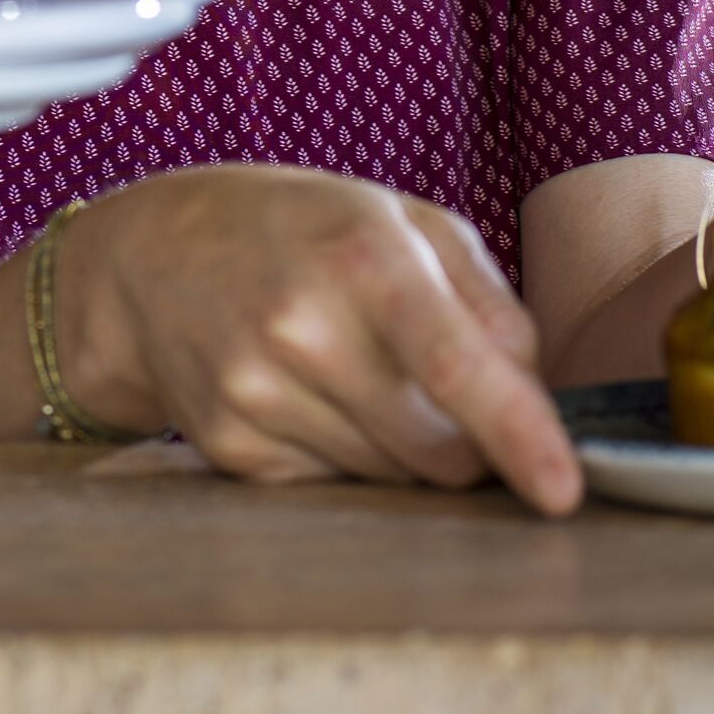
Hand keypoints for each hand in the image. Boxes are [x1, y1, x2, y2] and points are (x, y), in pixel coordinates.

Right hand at [59, 165, 581, 513]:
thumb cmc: (298, 231)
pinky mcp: (231, 449)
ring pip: (391, 480)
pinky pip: (334, 489)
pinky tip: (310, 400)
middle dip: (468, 443)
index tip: (564, 491)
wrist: (148, 259)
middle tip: (442, 395)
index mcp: (362, 257)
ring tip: (358, 378)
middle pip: (439, 449)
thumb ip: (486, 299)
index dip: (519, 435)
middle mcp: (302, 328)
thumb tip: (533, 392)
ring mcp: (257, 393)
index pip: (457, 367)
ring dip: (405, 451)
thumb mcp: (400, 221)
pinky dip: (346, 459)